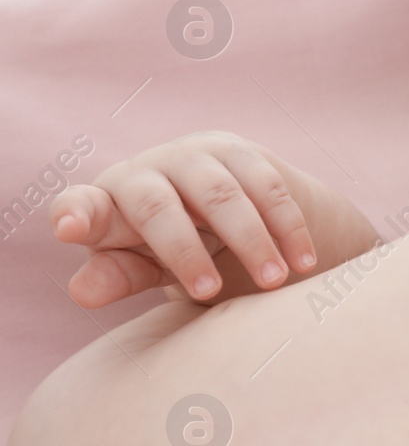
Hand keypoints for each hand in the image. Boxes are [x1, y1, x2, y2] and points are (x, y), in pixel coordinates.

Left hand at [49, 131, 316, 306]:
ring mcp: (197, 156)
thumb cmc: (176, 250)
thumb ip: (119, 276)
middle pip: (156, 206)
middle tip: (208, 291)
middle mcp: (147, 170)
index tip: (68, 229)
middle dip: (182, 251)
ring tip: (274, 282)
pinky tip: (303, 263)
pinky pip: (268, 188)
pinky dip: (288, 227)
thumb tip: (82, 292)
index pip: (83, 206)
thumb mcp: (148, 269)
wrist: (239, 215)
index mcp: (109, 203)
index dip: (75, 214)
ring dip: (250, 239)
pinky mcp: (244, 154)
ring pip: (220, 194)